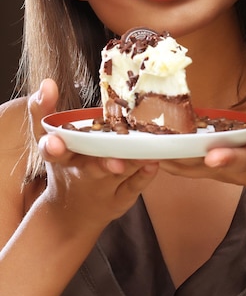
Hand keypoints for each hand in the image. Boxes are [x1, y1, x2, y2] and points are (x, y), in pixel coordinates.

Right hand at [29, 79, 158, 231]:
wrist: (71, 213)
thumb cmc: (64, 164)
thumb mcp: (46, 138)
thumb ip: (43, 109)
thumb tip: (47, 82)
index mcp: (61, 158)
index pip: (52, 151)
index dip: (53, 146)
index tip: (55, 142)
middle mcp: (81, 173)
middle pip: (91, 168)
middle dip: (101, 164)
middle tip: (114, 160)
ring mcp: (103, 188)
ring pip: (117, 176)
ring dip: (130, 166)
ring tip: (143, 156)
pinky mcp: (121, 198)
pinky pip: (133, 188)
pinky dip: (143, 177)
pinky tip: (153, 163)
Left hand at [160, 116, 245, 207]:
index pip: (244, 159)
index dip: (229, 157)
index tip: (212, 156)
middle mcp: (236, 169)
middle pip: (205, 166)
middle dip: (182, 158)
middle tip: (157, 148)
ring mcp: (223, 172)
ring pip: (191, 169)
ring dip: (169, 159)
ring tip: (145, 147)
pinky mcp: (215, 169)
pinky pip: (189, 167)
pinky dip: (171, 159)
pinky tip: (152, 149)